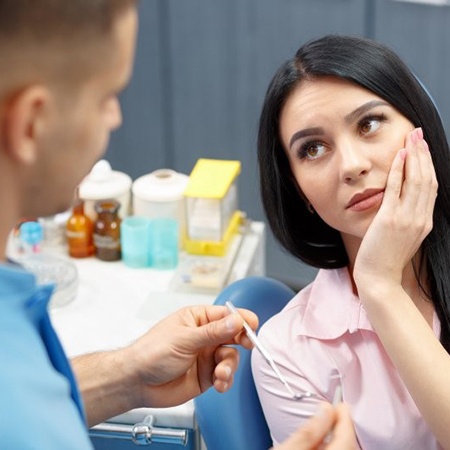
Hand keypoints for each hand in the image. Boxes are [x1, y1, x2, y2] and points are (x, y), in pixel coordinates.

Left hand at [124, 304, 257, 407]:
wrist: (137, 382)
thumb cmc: (152, 352)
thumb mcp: (185, 339)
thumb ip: (213, 332)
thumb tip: (236, 320)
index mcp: (197, 319)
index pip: (225, 315)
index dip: (240, 319)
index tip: (252, 325)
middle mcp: (204, 336)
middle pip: (233, 335)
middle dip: (241, 341)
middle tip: (247, 345)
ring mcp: (206, 356)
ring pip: (230, 357)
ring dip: (229, 366)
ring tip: (221, 374)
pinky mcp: (206, 375)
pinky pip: (224, 375)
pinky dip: (226, 380)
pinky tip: (219, 383)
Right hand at [274, 403, 357, 449]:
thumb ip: (308, 431)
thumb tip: (326, 409)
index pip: (346, 440)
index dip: (346, 419)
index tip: (341, 404)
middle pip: (348, 448)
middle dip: (343, 430)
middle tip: (335, 412)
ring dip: (338, 441)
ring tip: (327, 427)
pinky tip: (321, 446)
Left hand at [354, 127, 437, 289]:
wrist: (379, 278)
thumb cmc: (386, 259)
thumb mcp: (403, 237)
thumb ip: (408, 219)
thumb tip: (404, 202)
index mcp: (424, 222)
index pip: (431, 187)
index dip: (428, 165)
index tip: (423, 148)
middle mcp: (420, 218)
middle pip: (427, 179)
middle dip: (424, 154)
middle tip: (418, 134)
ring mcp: (407, 218)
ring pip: (417, 180)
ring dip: (415, 156)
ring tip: (411, 138)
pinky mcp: (390, 219)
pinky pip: (397, 189)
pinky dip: (400, 170)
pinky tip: (399, 156)